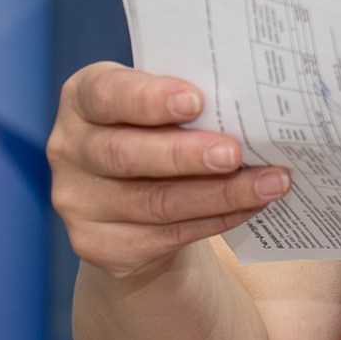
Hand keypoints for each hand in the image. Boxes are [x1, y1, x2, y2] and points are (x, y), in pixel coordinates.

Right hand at [50, 62, 291, 280]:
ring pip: (155, 202)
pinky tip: (253, 206)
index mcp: (83, 99)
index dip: (149, 98)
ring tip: (270, 183)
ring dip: (220, 194)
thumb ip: (186, 103)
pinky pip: (167, 234)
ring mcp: (79, 202)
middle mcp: (69, 148)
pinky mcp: (98, 245)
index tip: (195, 100)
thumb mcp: (159, 107)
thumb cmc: (157, 132)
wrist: (133, 200)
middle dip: (187, 155)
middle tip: (236, 153)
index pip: (107, 94)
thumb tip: (254, 108)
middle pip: (126, 154)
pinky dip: (218, 218)